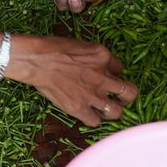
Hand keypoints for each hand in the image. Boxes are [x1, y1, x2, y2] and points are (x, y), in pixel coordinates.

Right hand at [6, 34, 137, 125]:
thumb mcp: (82, 44)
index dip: (115, 74)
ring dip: (113, 111)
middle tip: (120, 98)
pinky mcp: (79, 108)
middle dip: (127, 97)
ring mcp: (92, 95)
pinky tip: (88, 114)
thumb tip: (107, 66)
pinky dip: (93, 119)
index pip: (121, 68)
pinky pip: (95, 122)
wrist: (37, 61)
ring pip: (116, 112)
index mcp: (104, 57)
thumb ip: (97, 56)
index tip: (108, 76)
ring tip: (106, 109)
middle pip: (130, 93)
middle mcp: (102, 77)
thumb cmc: (54, 48)